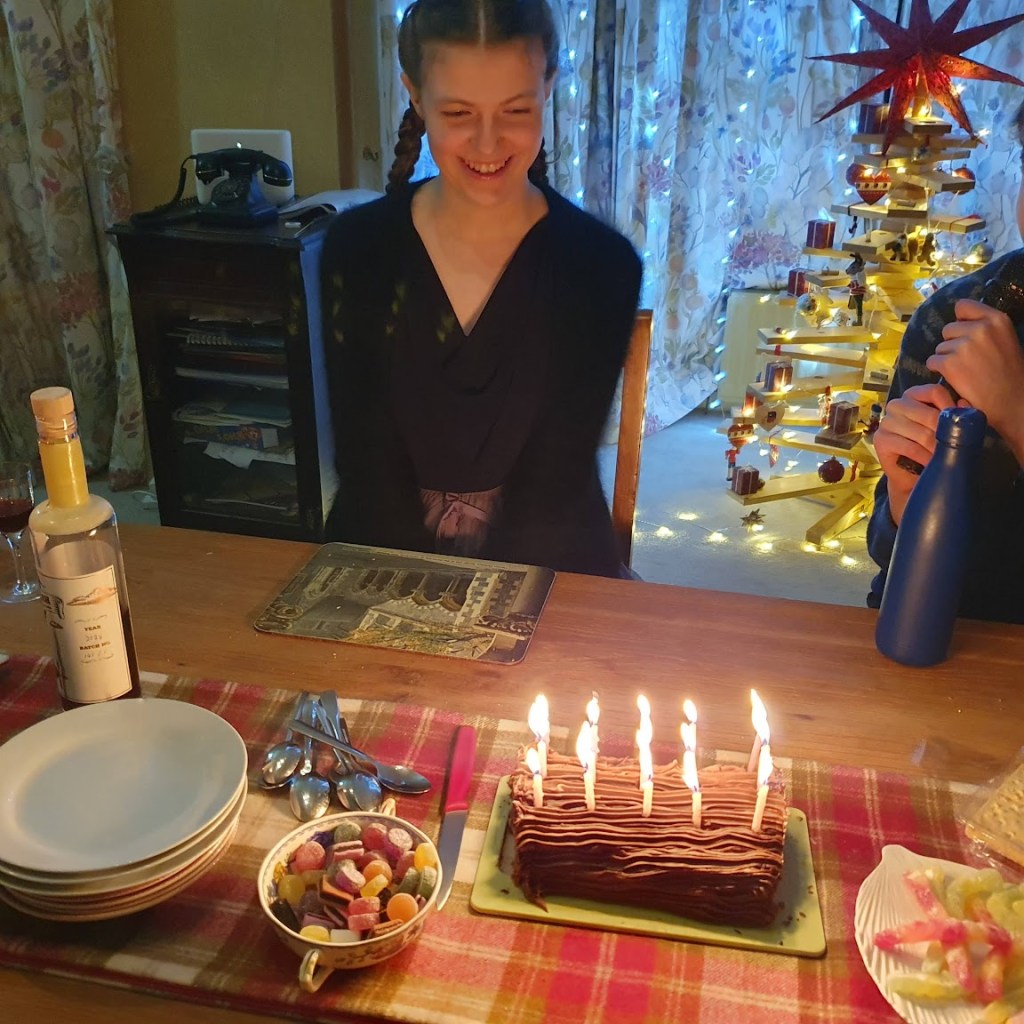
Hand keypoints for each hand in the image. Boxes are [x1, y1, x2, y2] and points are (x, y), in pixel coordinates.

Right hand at [873, 383, 957, 524]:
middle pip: (929, 414)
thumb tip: (963, 406)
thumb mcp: (944, 428)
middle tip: (956, 446)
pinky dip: (924, 457)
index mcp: (913, 395)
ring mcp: (886, 422)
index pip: (934, 391)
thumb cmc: (928, 447)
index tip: (960, 423)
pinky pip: (910, 448)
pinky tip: (931, 463)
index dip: (950, 407)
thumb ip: (955, 414)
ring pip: (921, 433)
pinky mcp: (881, 440)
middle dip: (945, 434)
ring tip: (946, 457)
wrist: (910, 474)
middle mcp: (897, 405)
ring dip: (937, 449)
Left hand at [928, 299, 1023, 459]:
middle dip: (953, 343)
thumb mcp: (1005, 340)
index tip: (965, 333)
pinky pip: (932, 361)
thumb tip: (960, 319)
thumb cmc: (1008, 374)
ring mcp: (963, 346)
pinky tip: (955, 378)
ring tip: (965, 371)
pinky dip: (939, 370)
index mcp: (997, 320)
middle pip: (948, 329)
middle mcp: (980, 329)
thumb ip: (985, 327)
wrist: (1011, 403)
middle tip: (968, 360)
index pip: (963, 306)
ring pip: (940, 347)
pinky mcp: (949, 363)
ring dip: (947, 358)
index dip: (960, 320)